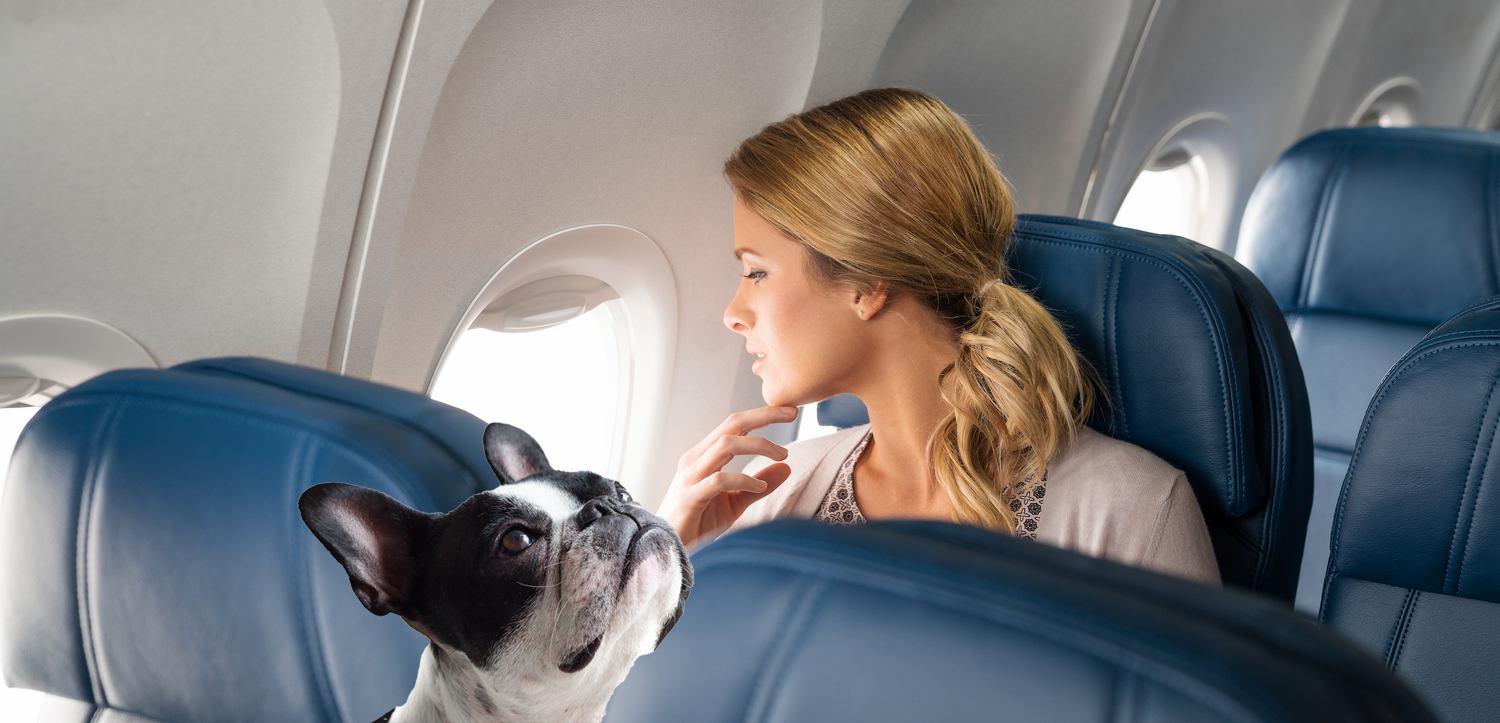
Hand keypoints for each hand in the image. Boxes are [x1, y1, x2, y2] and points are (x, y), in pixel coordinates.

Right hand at [657, 406, 797, 545]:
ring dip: (758, 445)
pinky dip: (743, 479)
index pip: (734, 425)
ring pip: (725, 446)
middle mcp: (695, 459)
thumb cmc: (698, 523)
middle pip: (731, 425)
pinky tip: (761, 487)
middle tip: (792, 413)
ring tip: (783, 455)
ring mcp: (690, 477)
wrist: (669, 549)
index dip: (762, 414)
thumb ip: (757, 484)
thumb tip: (787, 467)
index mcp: (705, 455)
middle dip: (763, 416)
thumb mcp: (734, 502)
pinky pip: (719, 480)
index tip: (790, 410)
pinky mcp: (689, 498)